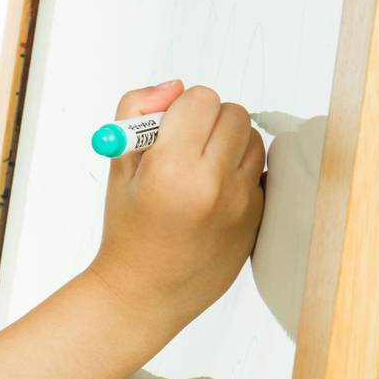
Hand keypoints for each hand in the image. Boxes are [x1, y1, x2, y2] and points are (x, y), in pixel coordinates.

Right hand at [88, 80, 265, 335]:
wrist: (144, 291)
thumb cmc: (127, 229)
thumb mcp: (117, 165)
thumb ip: (137, 111)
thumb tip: (174, 87)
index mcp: (171, 168)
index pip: (200, 99)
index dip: (181, 107)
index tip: (168, 127)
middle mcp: (213, 183)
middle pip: (233, 112)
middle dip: (208, 120)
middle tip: (186, 144)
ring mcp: (242, 202)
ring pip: (253, 138)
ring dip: (230, 143)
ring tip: (201, 169)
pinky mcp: (259, 216)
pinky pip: (261, 170)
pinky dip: (240, 171)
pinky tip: (214, 193)